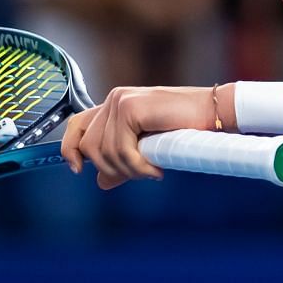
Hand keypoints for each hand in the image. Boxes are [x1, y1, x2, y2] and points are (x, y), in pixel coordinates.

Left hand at [62, 85, 217, 188]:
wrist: (212, 113)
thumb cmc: (186, 128)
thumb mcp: (148, 148)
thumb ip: (122, 162)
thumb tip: (101, 181)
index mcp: (114, 106)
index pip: (76, 126)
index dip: (70, 149)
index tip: (78, 170)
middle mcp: (113, 100)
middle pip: (89, 146)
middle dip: (112, 168)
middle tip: (141, 174)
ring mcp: (120, 102)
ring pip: (105, 152)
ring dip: (129, 170)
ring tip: (152, 171)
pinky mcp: (130, 108)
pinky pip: (122, 150)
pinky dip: (139, 166)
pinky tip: (156, 169)